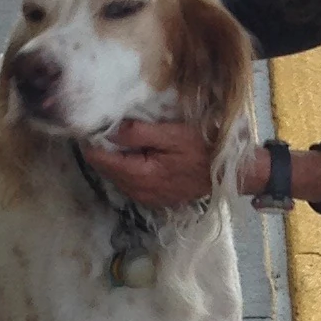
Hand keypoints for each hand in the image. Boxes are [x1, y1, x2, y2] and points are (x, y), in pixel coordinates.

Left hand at [92, 118, 216, 207]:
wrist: (228, 174)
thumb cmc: (203, 149)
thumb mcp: (172, 134)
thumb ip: (138, 133)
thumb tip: (108, 131)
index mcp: (139, 175)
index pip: (100, 159)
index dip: (93, 140)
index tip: (94, 122)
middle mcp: (137, 191)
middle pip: (105, 169)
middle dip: (103, 148)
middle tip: (109, 125)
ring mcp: (144, 197)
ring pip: (115, 176)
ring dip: (115, 158)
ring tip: (123, 137)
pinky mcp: (152, 198)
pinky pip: (128, 182)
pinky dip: (127, 167)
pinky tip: (138, 154)